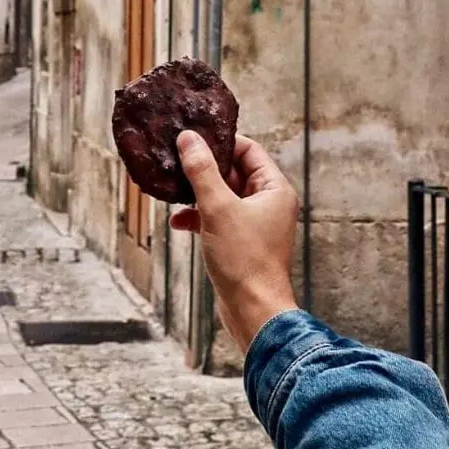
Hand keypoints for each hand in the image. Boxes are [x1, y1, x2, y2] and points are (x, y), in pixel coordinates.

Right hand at [171, 131, 299, 352]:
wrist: (253, 311)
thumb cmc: (245, 261)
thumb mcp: (217, 208)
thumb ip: (202, 171)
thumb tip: (189, 139)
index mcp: (274, 189)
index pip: (248, 150)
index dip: (221, 142)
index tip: (195, 137)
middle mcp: (269, 203)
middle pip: (234, 171)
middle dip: (204, 169)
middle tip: (178, 159)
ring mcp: (256, 223)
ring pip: (223, 196)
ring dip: (199, 194)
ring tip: (174, 190)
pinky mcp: (242, 242)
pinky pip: (219, 218)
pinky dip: (199, 217)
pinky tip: (178, 222)